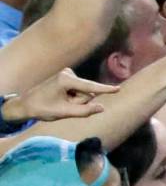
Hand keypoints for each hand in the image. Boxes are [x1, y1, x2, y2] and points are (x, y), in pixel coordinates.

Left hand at [1, 69, 117, 122]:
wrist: (26, 104)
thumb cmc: (43, 108)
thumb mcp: (65, 112)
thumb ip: (85, 111)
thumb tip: (102, 107)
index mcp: (66, 80)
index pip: (91, 87)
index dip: (106, 89)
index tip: (119, 88)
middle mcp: (68, 73)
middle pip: (86, 92)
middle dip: (80, 102)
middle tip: (64, 106)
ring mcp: (67, 74)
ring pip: (83, 92)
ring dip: (76, 101)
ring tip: (61, 103)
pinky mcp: (66, 76)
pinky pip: (78, 90)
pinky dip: (73, 97)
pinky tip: (60, 99)